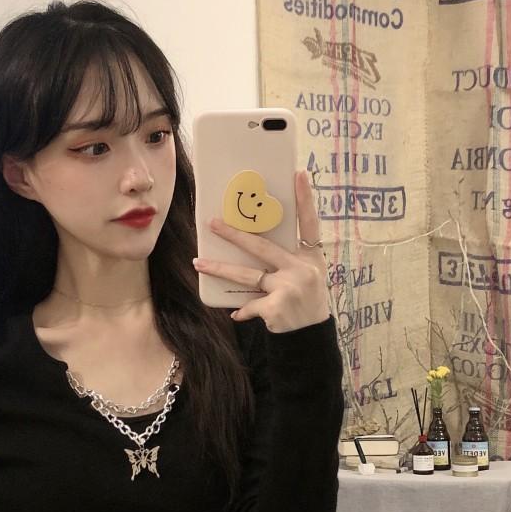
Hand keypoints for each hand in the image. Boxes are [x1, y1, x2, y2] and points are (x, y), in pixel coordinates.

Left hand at [195, 169, 329, 330]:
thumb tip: (255, 242)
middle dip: (234, 234)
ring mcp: (288, 288)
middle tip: (213, 223)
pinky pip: (249, 305)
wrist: (311, 337)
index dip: (305, 198)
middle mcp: (301, 269)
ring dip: (220, 269)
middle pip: (262, 246)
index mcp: (311, 257)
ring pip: (246, 275)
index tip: (299, 174)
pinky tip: (236, 314)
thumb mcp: (308, 275)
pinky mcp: (275, 308)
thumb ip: (289, 258)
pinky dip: (242, 311)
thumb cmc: (306, 301)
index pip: (309, 223)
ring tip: (199, 263)